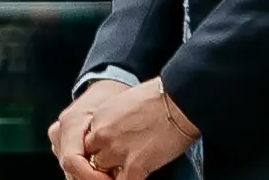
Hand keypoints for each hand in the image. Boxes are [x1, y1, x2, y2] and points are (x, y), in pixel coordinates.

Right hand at [50, 77, 132, 179]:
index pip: (72, 160)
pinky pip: (72, 167)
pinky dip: (86, 172)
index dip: (90, 176)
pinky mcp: (61, 145)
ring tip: (110, 173)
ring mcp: (58, 140)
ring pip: (70, 171)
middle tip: (114, 177)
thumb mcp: (114, 114)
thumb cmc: (112, 98)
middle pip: (70, 170)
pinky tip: (102, 170)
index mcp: (70, 123)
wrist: (104, 87)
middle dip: (92, 178)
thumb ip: (109, 140)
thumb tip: (116, 166)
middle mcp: (59, 132)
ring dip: (89, 177)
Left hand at [78, 77, 198, 179]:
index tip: (111, 154)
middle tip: (120, 163)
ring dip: (115, 173)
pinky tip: (138, 176)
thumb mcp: (125, 102)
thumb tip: (118, 133)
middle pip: (93, 160)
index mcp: (99, 117)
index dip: (101, 151)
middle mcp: (103, 134)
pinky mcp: (135, 166)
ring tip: (130, 168)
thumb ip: (114, 120)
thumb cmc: (159, 97)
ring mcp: (117, 151)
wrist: (179, 100)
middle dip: (105, 165)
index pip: (89, 144)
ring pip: (102, 174)